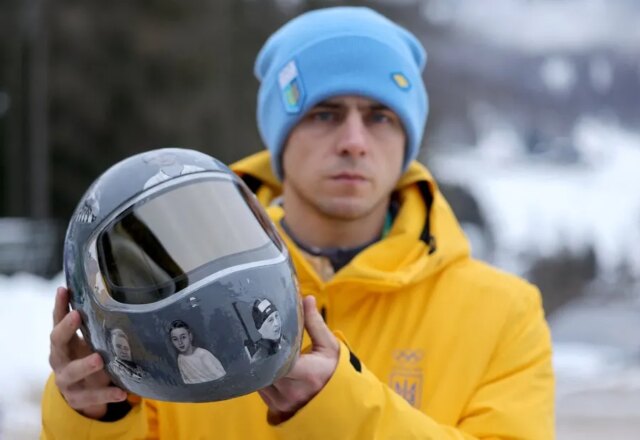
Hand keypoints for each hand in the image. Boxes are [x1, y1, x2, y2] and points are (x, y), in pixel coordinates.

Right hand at [49, 287, 126, 418]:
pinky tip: (122, 393)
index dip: (59, 305)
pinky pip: (91, 397)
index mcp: (63, 342)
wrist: (81, 394)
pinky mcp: (78, 398)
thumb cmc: (86, 357)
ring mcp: (66, 380)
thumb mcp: (89, 341)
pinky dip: (107, 394)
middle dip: (66, 328)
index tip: (64, 290)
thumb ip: (96, 325)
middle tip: (77, 315)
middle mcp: (60, 359)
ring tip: (99, 360)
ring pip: (71, 373)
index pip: (57, 320)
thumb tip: (119, 296)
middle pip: (57, 342)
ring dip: (84, 365)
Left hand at [258, 295, 338, 423]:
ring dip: (257, 365)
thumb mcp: (329, 346)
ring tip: (256, 348)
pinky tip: (263, 364)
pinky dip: (260, 376)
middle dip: (258, 353)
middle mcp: (291, 391)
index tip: (262, 332)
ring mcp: (281, 402)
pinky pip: (260, 389)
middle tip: (252, 335)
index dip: (267, 345)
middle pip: (263, 368)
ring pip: (258, 380)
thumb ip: (315, 323)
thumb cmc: (334, 372)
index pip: (277, 359)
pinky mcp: (275, 408)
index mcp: (306, 374)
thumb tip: (306, 298)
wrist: (338, 404)